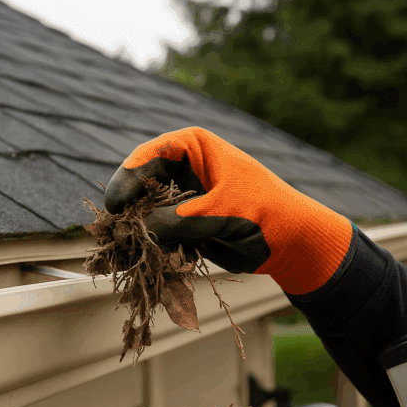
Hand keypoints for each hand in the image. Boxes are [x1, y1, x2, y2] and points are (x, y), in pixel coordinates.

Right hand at [103, 127, 354, 295]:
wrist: (292, 243)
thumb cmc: (263, 215)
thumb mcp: (218, 215)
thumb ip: (177, 221)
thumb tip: (139, 231)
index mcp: (194, 147)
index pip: (150, 155)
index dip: (128, 179)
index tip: (116, 206)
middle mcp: (184, 166)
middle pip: (141, 183)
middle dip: (128, 209)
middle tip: (115, 234)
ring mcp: (183, 194)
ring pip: (146, 209)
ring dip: (135, 230)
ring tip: (123, 252)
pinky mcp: (184, 221)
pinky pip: (157, 229)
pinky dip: (149, 243)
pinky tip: (140, 259)